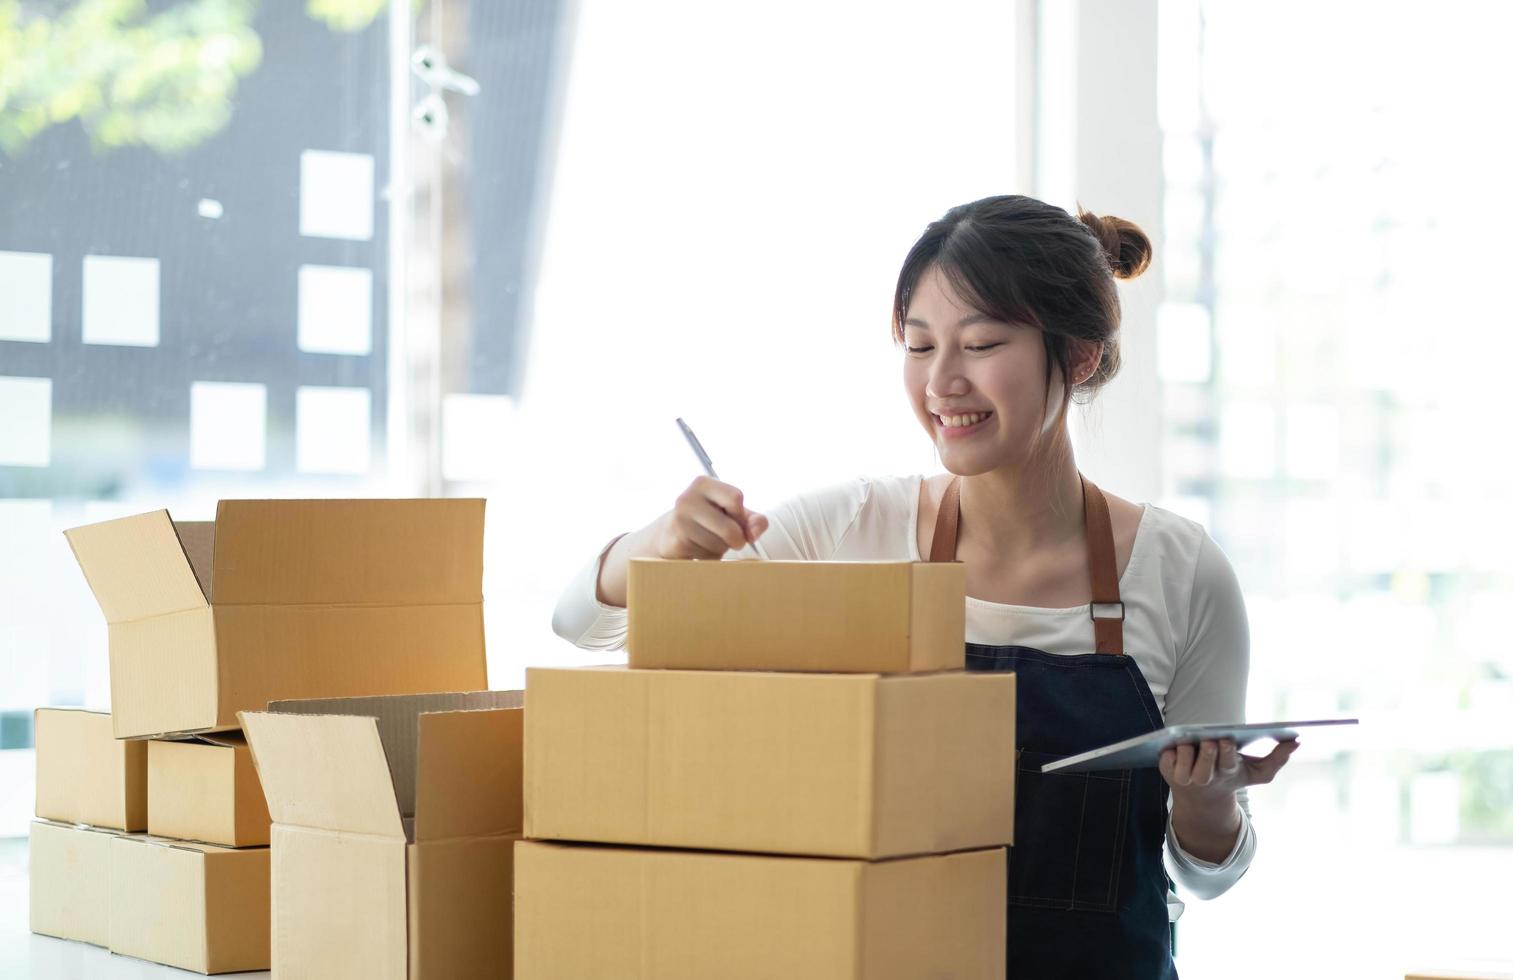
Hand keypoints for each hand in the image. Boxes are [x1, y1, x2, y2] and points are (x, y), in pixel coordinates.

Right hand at [655, 476, 768, 559]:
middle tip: (728, 539)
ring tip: (708, 542)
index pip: (735, 497)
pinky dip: (708, 558)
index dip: (740, 515)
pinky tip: (698, 549)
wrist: (670, 535)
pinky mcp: (675, 542)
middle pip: (730, 528)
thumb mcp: (736, 515)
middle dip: (735, 540)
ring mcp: (679, 520)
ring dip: (720, 550)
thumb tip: (753, 535)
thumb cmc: (709, 521)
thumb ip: (755, 521)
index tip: (733, 519)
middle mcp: (687, 498)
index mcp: (703, 484)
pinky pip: (705, 557)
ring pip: (718, 546)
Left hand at [1159, 737, 1299, 805]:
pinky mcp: (1167, 772)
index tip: (1226, 740)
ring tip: (1188, 739)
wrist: (1204, 798)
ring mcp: (1185, 776)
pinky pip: (1165, 760)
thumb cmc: (1232, 777)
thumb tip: (1297, 741)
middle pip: (1204, 767)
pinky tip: (1172, 743)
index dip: (1225, 753)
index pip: (1227, 763)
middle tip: (1209, 739)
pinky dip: (1168, 752)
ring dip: (1186, 750)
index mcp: (1227, 773)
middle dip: (1207, 754)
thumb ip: (1278, 758)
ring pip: (1183, 762)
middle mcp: (1205, 777)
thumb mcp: (1257, 772)